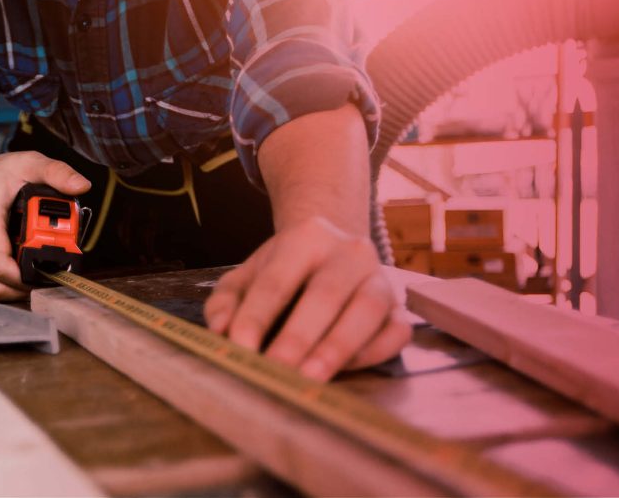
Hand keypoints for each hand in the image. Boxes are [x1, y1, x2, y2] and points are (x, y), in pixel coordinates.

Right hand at [0, 150, 90, 300]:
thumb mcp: (28, 163)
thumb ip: (56, 172)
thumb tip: (81, 186)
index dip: (25, 276)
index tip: (49, 271)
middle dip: (25, 287)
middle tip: (48, 276)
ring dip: (16, 290)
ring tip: (37, 276)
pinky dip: (6, 287)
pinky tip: (22, 274)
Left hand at [203, 217, 410, 381]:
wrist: (332, 249)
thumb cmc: (284, 270)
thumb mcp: (247, 276)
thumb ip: (226, 301)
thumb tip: (219, 331)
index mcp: (306, 238)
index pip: (277, 280)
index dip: (256, 316)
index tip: (239, 348)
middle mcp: (349, 253)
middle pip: (325, 295)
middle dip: (298, 337)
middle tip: (276, 370)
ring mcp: (379, 278)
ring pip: (367, 311)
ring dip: (338, 348)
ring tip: (310, 379)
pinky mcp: (399, 307)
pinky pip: (396, 332)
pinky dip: (373, 353)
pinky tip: (345, 370)